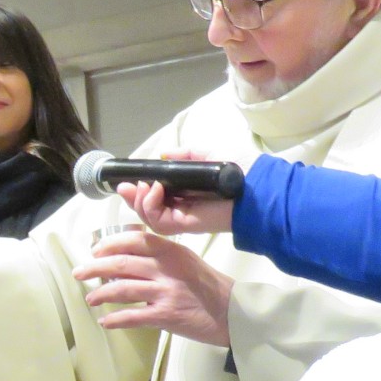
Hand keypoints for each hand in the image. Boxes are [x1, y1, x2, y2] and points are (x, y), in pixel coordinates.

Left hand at [74, 230, 235, 345]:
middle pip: (121, 263)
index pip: (133, 240)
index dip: (109, 244)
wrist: (233, 312)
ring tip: (90, 298)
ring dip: (101, 293)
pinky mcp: (166, 315)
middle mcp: (166, 268)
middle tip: (79, 273)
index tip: (95, 251)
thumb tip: (125, 255)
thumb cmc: (207, 286)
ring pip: (122, 288)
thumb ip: (160, 255)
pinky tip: (106, 321)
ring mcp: (166, 292)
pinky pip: (133, 316)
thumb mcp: (186, 260)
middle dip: (95, 267)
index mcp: (171, 251)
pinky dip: (115, 319)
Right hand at [116, 151, 235, 236]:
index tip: (132, 179)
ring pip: (149, 217)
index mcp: (188, 190)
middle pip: (148, 208)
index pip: (157, 194)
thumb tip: (163, 155)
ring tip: (142, 187)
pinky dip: (150, 207)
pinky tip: (153, 191)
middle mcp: (182, 205)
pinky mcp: (185, 226)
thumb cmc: (237, 169)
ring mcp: (182, 217)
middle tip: (124, 186)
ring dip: (138, 202)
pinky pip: (159, 222)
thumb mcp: (207, 154)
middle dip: (133, 198)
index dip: (141, 189)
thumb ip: (186, 155)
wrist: (257, 186)